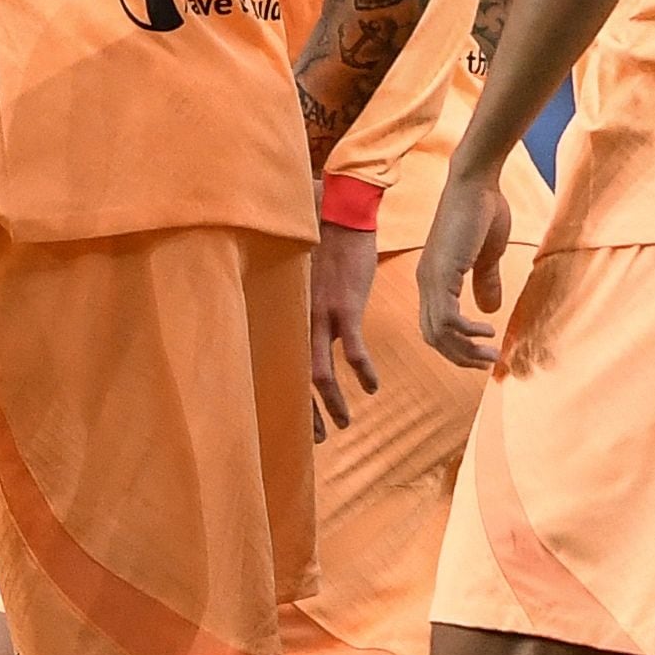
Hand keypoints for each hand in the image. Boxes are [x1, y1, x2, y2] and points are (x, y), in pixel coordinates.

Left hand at [305, 216, 381, 435]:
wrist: (338, 214)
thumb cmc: (321, 243)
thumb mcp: (301, 281)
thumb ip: (302, 307)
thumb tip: (306, 328)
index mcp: (287, 316)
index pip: (281, 368)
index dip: (288, 399)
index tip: (297, 422)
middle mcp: (298, 322)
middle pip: (295, 380)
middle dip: (306, 414)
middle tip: (315, 439)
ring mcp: (321, 317)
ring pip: (320, 374)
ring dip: (333, 403)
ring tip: (343, 422)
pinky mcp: (346, 308)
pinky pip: (354, 352)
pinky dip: (363, 373)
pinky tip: (372, 387)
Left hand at [414, 165, 515, 370]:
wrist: (477, 181)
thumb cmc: (483, 210)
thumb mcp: (487, 254)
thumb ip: (486, 281)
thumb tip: (490, 308)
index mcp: (434, 279)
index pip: (436, 327)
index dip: (457, 346)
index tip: (483, 354)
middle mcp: (426, 282)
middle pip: (434, 337)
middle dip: (461, 357)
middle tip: (489, 364)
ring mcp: (431, 279)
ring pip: (440, 333)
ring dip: (466, 351)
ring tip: (492, 355)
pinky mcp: (442, 273)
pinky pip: (449, 318)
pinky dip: (468, 332)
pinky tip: (489, 331)